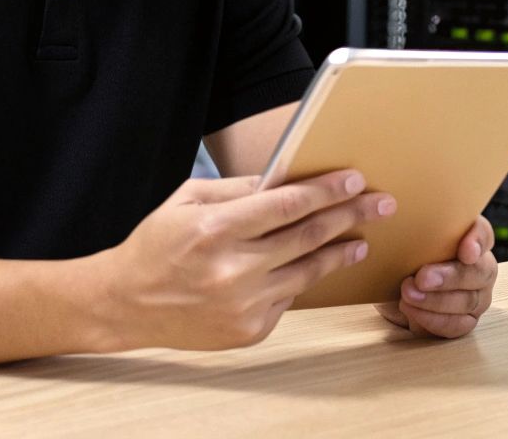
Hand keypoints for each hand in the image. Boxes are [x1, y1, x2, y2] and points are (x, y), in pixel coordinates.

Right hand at [92, 169, 396, 351]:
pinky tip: (313, 266)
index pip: (288, 205)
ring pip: (308, 271)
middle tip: (381, 203)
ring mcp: (243, 305)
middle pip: (308, 236)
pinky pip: (288, 298)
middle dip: (350, 216)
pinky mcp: (249, 330)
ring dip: (341, 252)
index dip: (327, 191)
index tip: (355, 181)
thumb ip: (239, 190)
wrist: (125, 304)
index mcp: (216, 229)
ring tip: (361, 238)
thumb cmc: (156, 245)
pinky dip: (302, 279)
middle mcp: (233, 269)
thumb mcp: (188, 201)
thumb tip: (288, 177)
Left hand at [375, 214, 496, 338]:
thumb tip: (388, 213)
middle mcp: (480, 266)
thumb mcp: (399, 240)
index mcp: (469, 238)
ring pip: (469, 300)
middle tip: (422, 278)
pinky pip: (458, 325)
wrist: (390, 291)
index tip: (465, 251)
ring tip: (408, 295)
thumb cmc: (400, 258)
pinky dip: (434, 320)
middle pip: (480, 271)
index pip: (483, 233)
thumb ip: (403, 226)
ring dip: (437, 300)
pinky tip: (412, 311)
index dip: (477, 240)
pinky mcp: (465, 321)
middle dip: (451, 276)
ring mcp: (477, 296)